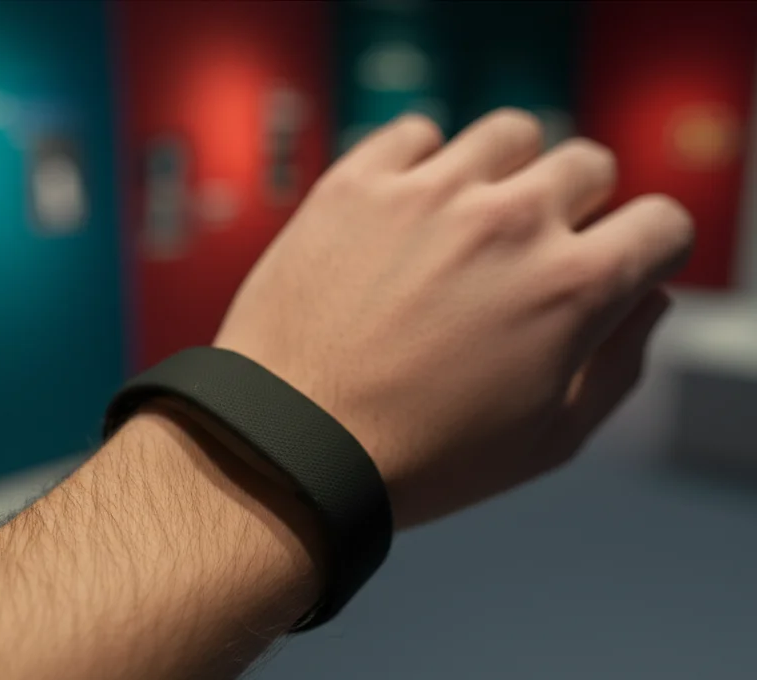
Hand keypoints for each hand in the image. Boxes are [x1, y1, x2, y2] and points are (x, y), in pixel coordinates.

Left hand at [215, 109, 692, 527]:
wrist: (290, 446)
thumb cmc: (420, 458)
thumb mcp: (547, 441)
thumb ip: (618, 363)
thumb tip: (644, 297)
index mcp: (573, 287)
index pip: (663, 224)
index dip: (646, 251)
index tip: (612, 268)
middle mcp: (509, 222)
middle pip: (587, 165)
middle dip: (577, 208)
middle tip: (531, 254)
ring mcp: (428, 194)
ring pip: (509, 135)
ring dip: (508, 172)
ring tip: (473, 220)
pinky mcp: (355, 184)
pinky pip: (416, 132)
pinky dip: (423, 161)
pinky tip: (408, 207)